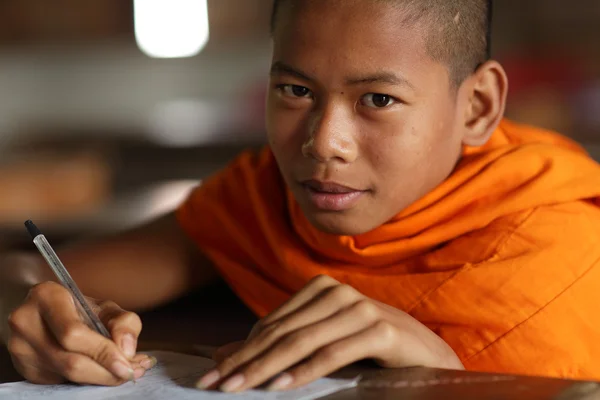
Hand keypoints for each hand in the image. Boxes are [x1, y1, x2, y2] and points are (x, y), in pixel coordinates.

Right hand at [6, 281, 156, 384]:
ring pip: (67, 375)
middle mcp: (26, 322)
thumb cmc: (79, 307)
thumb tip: (127, 350)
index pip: (74, 333)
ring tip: (126, 371)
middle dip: (107, 371)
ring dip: (101, 378)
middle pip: (71, 361)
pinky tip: (105, 372)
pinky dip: (88, 380)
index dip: (103, 352)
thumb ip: (124, 322)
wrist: (47, 311)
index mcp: (46, 296)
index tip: (127, 365)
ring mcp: (21, 348)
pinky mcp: (26, 369)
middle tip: (134, 371)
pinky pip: (62, 381)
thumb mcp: (104, 307)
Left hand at [196, 275, 462, 391]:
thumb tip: (225, 356)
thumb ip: (278, 347)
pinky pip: (333, 353)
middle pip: (281, 332)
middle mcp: (339, 293)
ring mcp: (360, 308)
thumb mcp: (319, 346)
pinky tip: (281, 386)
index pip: (271, 324)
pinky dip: (305, 370)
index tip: (212, 375)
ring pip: (302, 341)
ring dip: (266, 367)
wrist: (427, 355)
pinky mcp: (381, 329)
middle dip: (245, 361)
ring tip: (237, 389)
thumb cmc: (369, 351)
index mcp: (321, 290)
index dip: (240, 351)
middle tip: (213, 385)